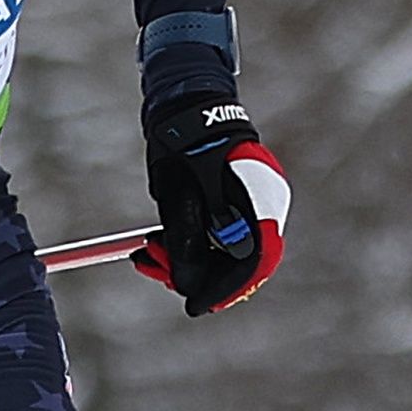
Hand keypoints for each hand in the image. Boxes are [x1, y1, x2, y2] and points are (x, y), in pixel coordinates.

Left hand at [133, 94, 288, 315]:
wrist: (185, 103)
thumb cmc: (183, 139)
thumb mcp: (178, 187)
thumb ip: (187, 233)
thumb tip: (187, 280)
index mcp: (260, 200)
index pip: (252, 261)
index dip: (223, 289)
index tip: (195, 306)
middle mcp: (263, 208)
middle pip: (239, 263)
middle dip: (198, 276)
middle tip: (156, 272)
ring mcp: (251, 208)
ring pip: (226, 254)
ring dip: (189, 264)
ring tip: (147, 259)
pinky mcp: (232, 207)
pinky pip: (218, 239)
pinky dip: (190, 248)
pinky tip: (156, 249)